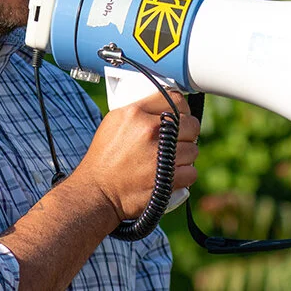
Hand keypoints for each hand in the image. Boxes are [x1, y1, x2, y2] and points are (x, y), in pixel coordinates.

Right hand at [72, 90, 199, 222]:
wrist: (97, 191)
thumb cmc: (104, 157)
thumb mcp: (114, 122)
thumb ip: (139, 110)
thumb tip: (165, 106)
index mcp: (136, 113)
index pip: (175, 99)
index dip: (182, 108)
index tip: (181, 116)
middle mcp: (150, 130)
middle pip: (190, 124)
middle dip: (187, 133)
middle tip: (177, 141)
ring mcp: (161, 155)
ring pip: (193, 149)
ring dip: (185, 156)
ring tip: (170, 160)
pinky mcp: (168, 178)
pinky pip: (192, 171)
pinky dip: (184, 175)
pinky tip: (172, 175)